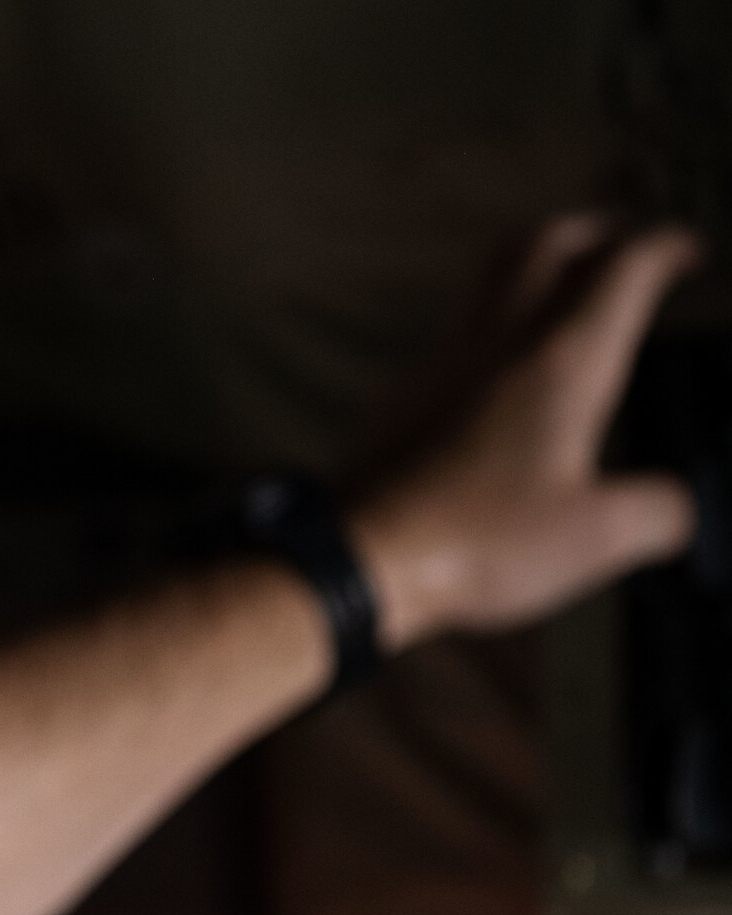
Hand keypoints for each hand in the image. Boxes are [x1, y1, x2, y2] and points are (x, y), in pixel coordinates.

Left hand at [348, 220, 702, 650]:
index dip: (665, 247)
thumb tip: (681, 505)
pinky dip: (494, 318)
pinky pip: (456, 329)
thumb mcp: (595, 537)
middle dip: (598, 228)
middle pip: (548, 243)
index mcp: (563, 360)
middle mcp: (500, 343)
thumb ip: (659, 511)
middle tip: (627, 241)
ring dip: (538, 260)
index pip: (623, 269)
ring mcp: (444, 362)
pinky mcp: (405, 394)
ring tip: (567, 279)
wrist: (358, 552)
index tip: (690, 250)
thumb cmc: (473, 538)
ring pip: (493, 275)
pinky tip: (502, 360)